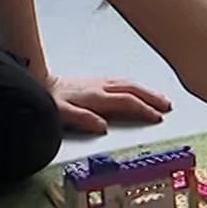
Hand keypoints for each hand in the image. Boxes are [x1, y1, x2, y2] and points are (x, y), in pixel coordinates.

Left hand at [46, 75, 171, 134]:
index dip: (143, 109)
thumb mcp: (60, 113)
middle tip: (168, 106)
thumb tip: (103, 126)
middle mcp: (100, 87)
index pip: (127, 102)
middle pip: (133, 90)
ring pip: (130, 84)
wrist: (38, 82)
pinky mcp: (96, 81)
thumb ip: (82, 119)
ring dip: (147, 91)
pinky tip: (139, 90)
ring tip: (160, 98)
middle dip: (152, 97)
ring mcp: (99, 82)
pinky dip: (136, 86)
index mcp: (96, 96)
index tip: (157, 117)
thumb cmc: (49, 100)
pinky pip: (123, 81)